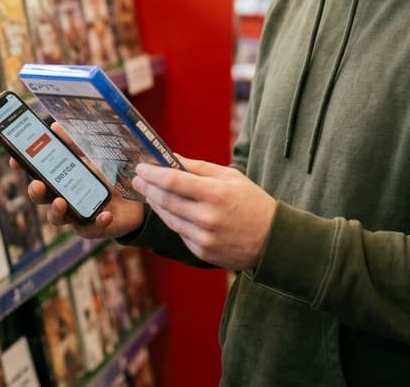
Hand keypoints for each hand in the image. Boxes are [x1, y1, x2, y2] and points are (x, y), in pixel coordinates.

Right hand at [9, 125, 145, 240]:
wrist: (132, 200)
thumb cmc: (105, 178)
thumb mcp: (92, 158)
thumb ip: (75, 145)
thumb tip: (55, 127)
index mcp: (58, 180)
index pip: (35, 174)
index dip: (22, 168)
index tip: (14, 160)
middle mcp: (61, 199)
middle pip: (41, 198)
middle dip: (36, 192)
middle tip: (38, 184)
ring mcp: (75, 215)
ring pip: (58, 218)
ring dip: (57, 211)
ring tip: (61, 202)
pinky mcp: (92, 227)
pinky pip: (91, 227)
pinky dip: (97, 221)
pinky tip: (104, 214)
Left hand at [133, 155, 275, 271]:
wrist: (272, 240)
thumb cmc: (252, 202)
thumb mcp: (231, 177)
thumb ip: (199, 168)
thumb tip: (171, 158)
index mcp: (216, 194)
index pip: (173, 181)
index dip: (152, 173)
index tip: (141, 166)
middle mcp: (208, 217)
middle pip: (166, 200)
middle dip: (147, 187)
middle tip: (137, 178)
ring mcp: (204, 237)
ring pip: (169, 218)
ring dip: (155, 203)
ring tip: (147, 192)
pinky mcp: (202, 252)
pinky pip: (179, 232)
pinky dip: (171, 219)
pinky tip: (166, 209)